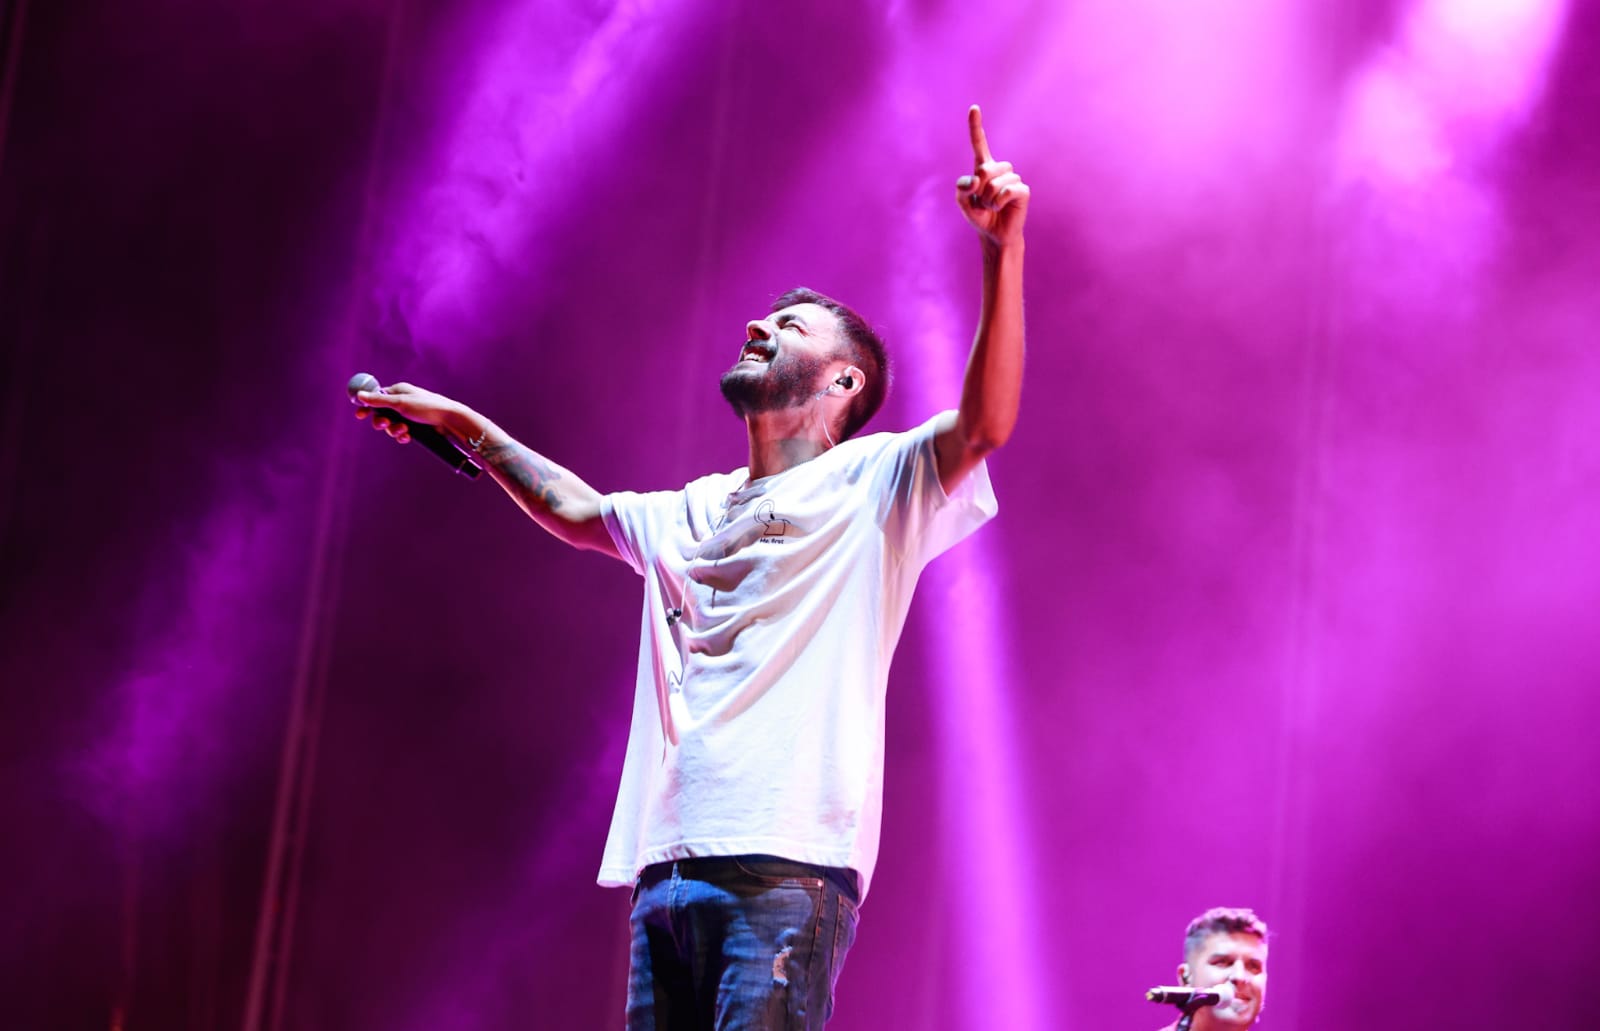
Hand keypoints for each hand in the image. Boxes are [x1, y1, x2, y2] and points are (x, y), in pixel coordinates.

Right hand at [353, 381, 458, 443]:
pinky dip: (402, 436)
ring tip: (403, 430)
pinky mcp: (415, 427)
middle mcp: (403, 402)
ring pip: (391, 426)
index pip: (377, 397)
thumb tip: (359, 395)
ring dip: (394, 430)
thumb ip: (379, 401)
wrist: (450, 421)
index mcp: (399, 391)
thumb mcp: (400, 403)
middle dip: (382, 422)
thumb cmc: (427, 407)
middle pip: (382, 414)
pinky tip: (407, 437)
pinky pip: (401, 433)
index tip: (359, 415)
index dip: (367, 406)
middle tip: (385, 424)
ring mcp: (409, 416)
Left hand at [956, 105, 1028, 246]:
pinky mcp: (1022, 190)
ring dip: (988, 199)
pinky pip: (1007, 191)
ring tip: (992, 207)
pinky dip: (998, 203)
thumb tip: (976, 179)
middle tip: (983, 202)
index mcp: (983, 167)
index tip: (974, 107)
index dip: (976, 126)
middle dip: (980, 189)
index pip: (979, 143)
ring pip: (995, 182)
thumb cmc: (979, 216)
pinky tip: (1000, 208)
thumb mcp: (963, 203)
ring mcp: (1013, 178)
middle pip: (985, 169)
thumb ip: (962, 189)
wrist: (995, 234)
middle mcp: (999, 169)